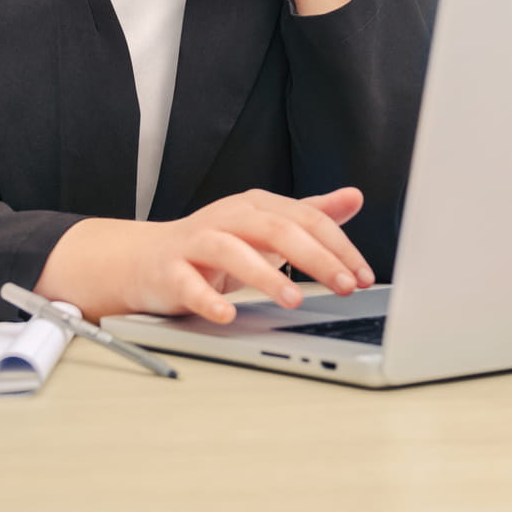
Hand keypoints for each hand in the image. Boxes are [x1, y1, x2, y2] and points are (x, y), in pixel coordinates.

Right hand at [35, 187, 376, 323]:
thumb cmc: (215, 247)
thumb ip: (310, 215)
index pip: (306, 219)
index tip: (363, 275)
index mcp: (257, 206)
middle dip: (315, 258)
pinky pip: (189, 284)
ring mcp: (197, 243)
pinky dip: (209, 299)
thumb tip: (354, 197)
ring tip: (294, 300)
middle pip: (276, 230)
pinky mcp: (170, 270)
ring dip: (266, 276)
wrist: (147, 260)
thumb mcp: (267, 228)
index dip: (339, 247)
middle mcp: (228, 218)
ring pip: (232, 252)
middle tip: (344, 286)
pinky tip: (228, 314)